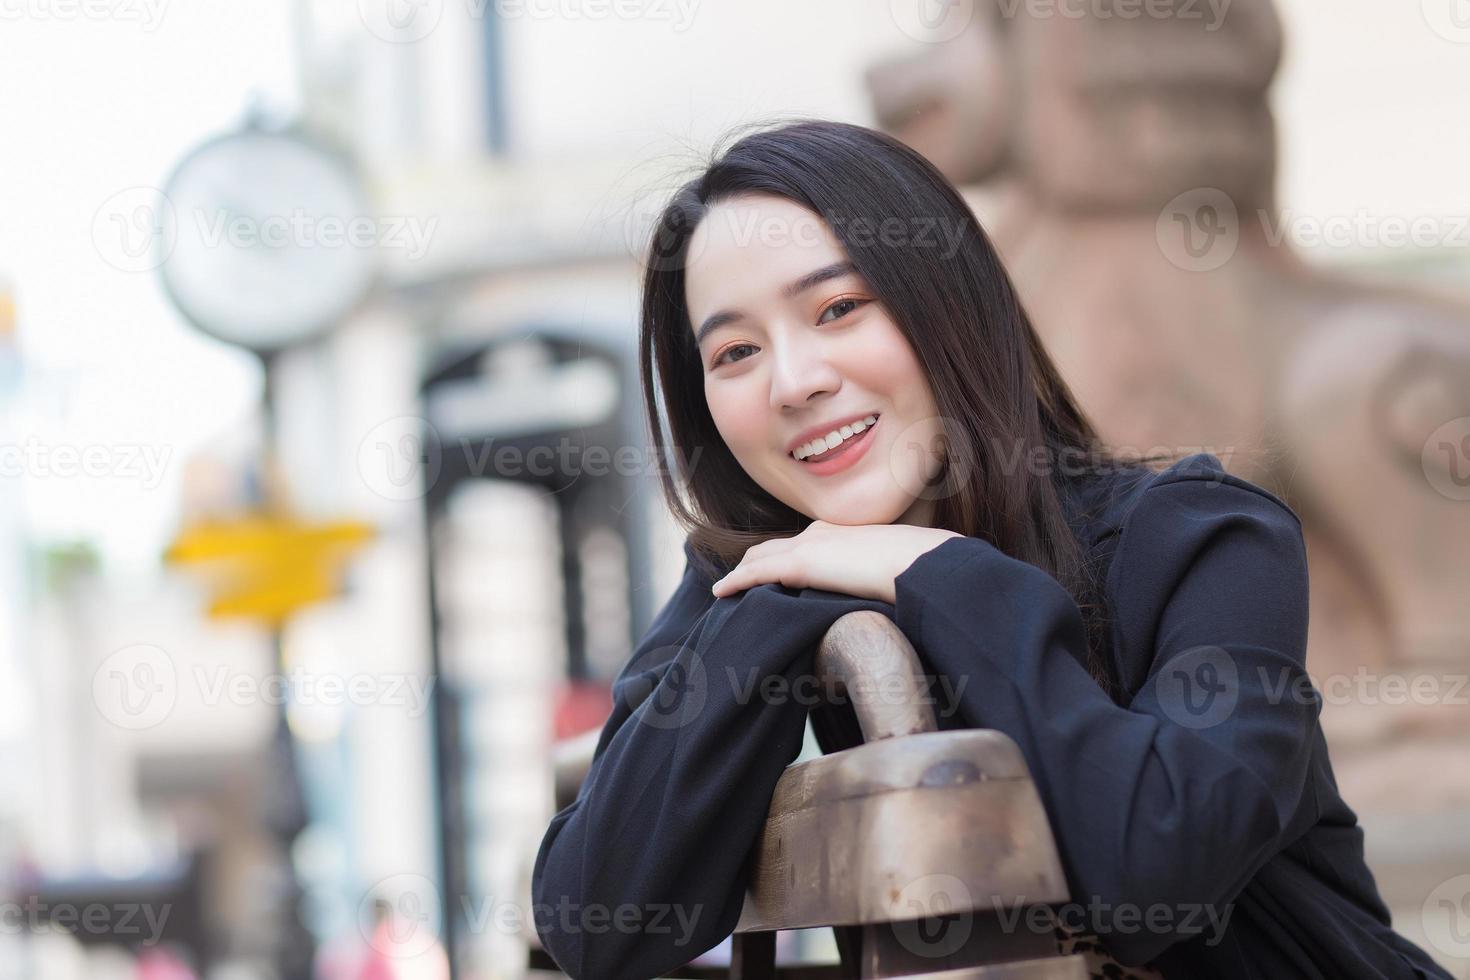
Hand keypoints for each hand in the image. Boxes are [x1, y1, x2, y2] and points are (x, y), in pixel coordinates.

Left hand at [710, 520, 963, 604]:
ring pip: (759, 558)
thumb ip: (878, 576)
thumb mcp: (893, 569)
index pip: (800, 542)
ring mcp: (807, 546)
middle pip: (772, 547)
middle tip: (737, 583)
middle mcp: (818, 533)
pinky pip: (754, 574)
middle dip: (753, 562)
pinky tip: (720, 594)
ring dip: (741, 573)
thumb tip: (889, 594)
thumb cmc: (916, 568)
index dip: (780, 556)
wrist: (919, 562)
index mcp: (840, 532)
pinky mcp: (800, 565)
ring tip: (725, 591)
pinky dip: (735, 582)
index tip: (771, 571)